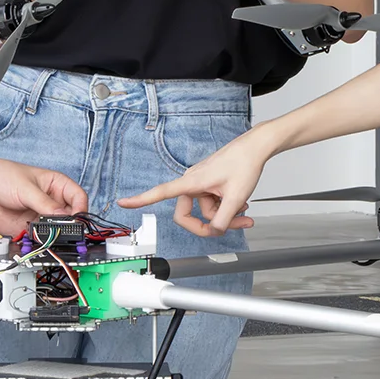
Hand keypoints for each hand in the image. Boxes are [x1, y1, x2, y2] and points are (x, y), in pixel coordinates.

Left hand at [0, 157, 89, 236]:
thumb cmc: (0, 175)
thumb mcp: (25, 187)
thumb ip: (45, 204)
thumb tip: (64, 218)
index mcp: (55, 185)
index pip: (78, 197)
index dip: (79, 209)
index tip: (75, 219)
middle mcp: (50, 202)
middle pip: (69, 217)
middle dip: (68, 226)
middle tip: (61, 231)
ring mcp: (39, 216)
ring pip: (56, 231)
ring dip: (54, 236)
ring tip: (47, 236)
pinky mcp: (27, 229)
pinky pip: (40, 239)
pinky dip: (41, 243)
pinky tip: (36, 240)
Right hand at [118, 127, 272, 235]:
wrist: (256, 147)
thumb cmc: (244, 164)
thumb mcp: (235, 197)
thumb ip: (223, 219)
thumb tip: (215, 231)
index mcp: (192, 181)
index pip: (160, 192)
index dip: (141, 200)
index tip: (124, 203)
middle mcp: (193, 181)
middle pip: (189, 213)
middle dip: (212, 223)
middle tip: (232, 226)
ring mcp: (201, 182)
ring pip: (206, 210)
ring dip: (225, 214)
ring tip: (244, 209)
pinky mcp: (210, 183)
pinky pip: (213, 202)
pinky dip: (226, 206)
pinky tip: (241, 203)